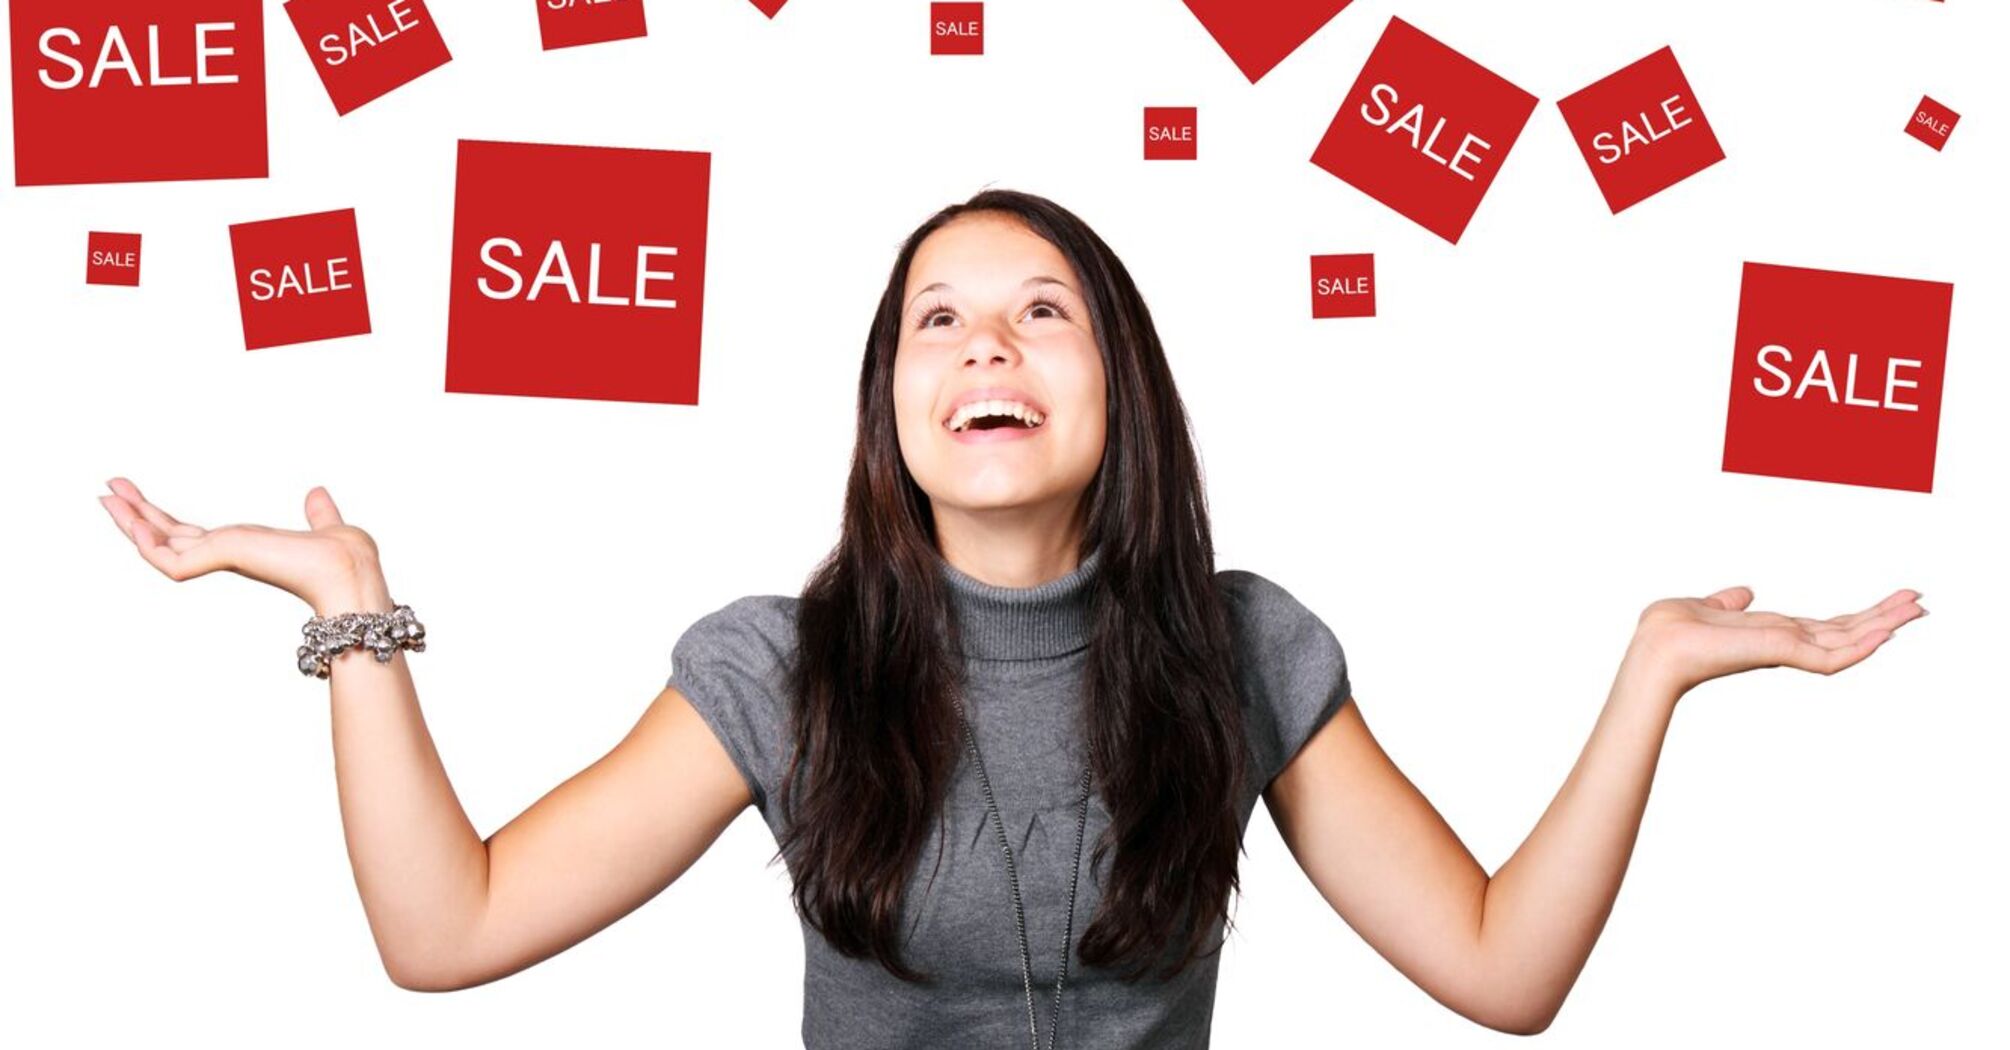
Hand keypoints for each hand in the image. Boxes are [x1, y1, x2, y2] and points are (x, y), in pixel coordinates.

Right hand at [98, 477, 388, 614]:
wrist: (352, 571)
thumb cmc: (346, 558)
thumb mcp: (325, 525)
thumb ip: (317, 513)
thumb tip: (318, 495)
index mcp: (246, 547)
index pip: (191, 533)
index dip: (162, 517)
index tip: (137, 495)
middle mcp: (229, 554)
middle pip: (168, 537)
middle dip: (136, 515)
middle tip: (107, 491)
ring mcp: (222, 559)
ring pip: (160, 547)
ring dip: (131, 523)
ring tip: (106, 498)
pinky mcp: (221, 560)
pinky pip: (169, 559)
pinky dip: (147, 542)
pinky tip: (132, 521)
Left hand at [1627, 585, 1926, 696]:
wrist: (1655, 648)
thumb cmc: (1672, 631)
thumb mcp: (1709, 606)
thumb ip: (1730, 602)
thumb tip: (1745, 591)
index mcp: (1773, 632)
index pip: (1826, 625)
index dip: (1859, 616)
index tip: (1891, 602)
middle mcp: (1784, 642)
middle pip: (1846, 631)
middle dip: (1883, 618)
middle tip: (1921, 603)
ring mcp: (1785, 650)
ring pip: (1847, 642)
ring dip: (1883, 625)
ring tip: (1917, 611)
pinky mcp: (1779, 654)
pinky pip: (1829, 657)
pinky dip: (1859, 646)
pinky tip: (1885, 634)